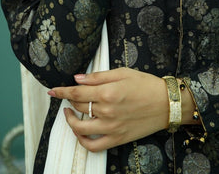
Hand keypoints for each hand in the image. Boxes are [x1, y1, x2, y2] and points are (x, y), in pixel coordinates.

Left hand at [48, 67, 168, 151]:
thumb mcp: (122, 72)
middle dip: (69, 100)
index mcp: (108, 92)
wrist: (166, 103)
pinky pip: (93, 146)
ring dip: (70, 121)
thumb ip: (98, 76)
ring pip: (80, 128)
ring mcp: (111, 127)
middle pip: (79, 106)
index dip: (61, 91)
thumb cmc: (145, 84)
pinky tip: (80, 132)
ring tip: (69, 113)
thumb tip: (77, 78)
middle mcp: (107, 111)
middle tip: (69, 94)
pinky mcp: (117, 139)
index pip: (77, 92)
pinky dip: (82, 141)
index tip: (52, 90)